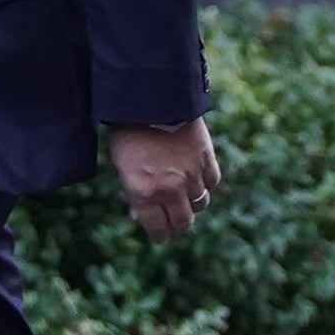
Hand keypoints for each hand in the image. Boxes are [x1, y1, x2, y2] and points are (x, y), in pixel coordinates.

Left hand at [107, 120, 218, 243]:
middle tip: (174, 223)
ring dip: (192, 204)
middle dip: (177, 226)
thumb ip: (135, 192)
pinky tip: (198, 180)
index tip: (160, 235)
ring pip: (200, 203)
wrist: (149, 98)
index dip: (159, 235)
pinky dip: (206, 184)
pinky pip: (212, 182)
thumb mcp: (122, 167)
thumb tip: (142, 213)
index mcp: (143, 193)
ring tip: (185, 199)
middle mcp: (169, 189)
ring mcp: (190, 174)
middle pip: (183, 222)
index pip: (158, 229)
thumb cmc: (128, 132)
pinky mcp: (205, 158)